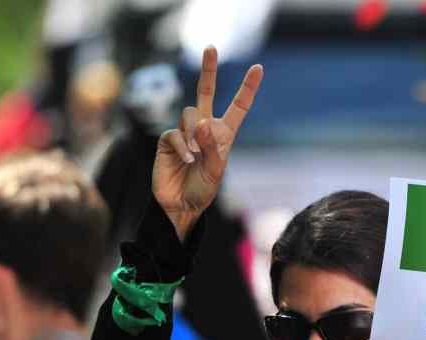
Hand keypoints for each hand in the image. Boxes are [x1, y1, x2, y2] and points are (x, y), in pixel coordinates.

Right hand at [153, 46, 262, 240]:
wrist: (180, 205)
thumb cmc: (202, 190)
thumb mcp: (215, 172)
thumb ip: (211, 147)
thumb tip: (201, 122)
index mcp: (223, 134)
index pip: (237, 107)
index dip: (247, 88)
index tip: (258, 68)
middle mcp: (204, 128)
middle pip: (205, 92)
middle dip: (208, 70)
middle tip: (211, 47)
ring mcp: (184, 132)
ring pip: (189, 113)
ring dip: (194, 134)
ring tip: (195, 156)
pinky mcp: (167, 139)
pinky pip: (174, 132)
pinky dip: (182, 146)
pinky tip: (186, 159)